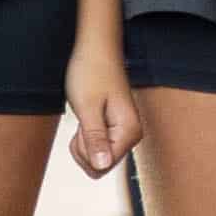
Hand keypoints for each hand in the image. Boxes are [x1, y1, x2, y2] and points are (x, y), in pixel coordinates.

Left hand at [61, 22, 138, 183]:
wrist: (95, 49)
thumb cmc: (90, 73)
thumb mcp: (87, 107)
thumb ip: (95, 139)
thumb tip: (102, 166)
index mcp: (130, 132)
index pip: (102, 165)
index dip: (85, 148)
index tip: (84, 122)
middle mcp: (132, 136)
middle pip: (100, 166)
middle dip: (83, 147)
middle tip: (84, 117)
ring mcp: (124, 134)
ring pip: (96, 160)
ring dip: (83, 141)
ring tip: (86, 115)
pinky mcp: (116, 131)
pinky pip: (96, 149)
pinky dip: (85, 137)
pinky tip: (87, 116)